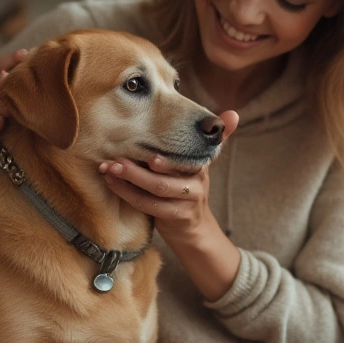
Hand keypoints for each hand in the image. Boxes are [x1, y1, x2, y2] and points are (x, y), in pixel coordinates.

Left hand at [99, 111, 238, 243]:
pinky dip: (128, 194)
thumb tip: (233, 114)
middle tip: (117, 160)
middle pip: (166, 176)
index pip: (185, 156)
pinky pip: (148, 205)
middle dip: (139, 168)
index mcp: (201, 165)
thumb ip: (213, 140)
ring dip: (130, 180)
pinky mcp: (174, 216)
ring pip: (156, 191)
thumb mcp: (200, 163)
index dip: (167, 156)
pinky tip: (112, 182)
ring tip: (110, 169)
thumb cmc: (189, 189)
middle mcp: (197, 182)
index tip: (148, 152)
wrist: (193, 228)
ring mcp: (186, 201)